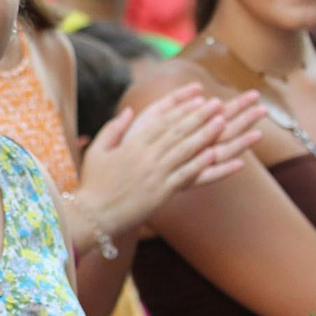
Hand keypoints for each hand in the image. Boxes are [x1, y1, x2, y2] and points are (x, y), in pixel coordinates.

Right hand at [79, 85, 264, 236]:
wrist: (94, 216)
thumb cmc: (93, 184)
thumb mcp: (97, 152)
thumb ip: (113, 129)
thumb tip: (128, 110)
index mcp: (131, 145)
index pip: (162, 121)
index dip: (182, 109)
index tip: (198, 99)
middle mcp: (146, 157)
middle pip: (178, 132)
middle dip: (199, 116)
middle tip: (217, 104)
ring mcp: (155, 175)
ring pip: (185, 150)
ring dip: (205, 135)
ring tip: (222, 122)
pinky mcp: (161, 193)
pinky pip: (185, 175)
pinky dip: (201, 163)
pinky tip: (215, 154)